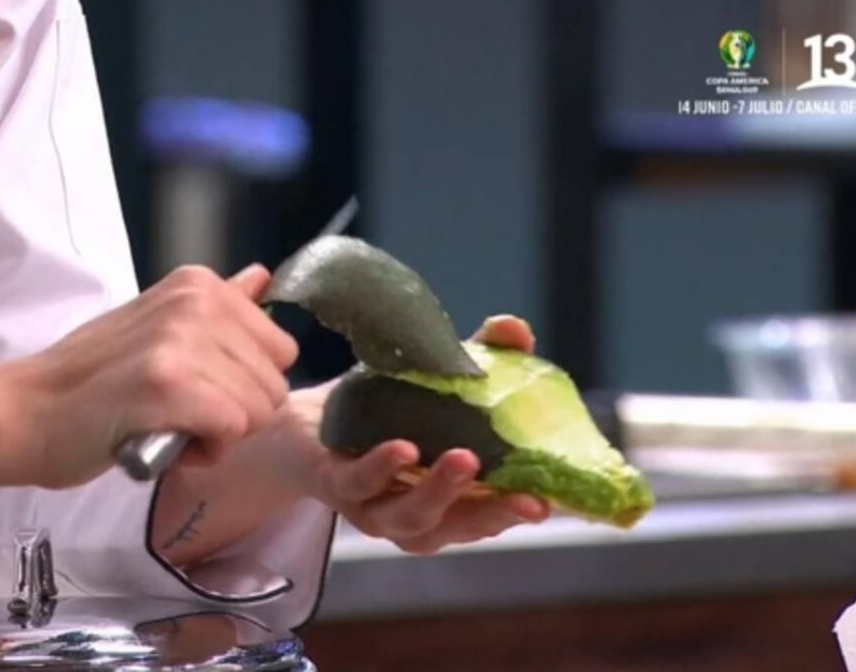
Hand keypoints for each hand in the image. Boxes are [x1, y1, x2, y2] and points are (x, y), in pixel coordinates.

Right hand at [0, 264, 297, 488]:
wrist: (25, 412)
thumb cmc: (91, 381)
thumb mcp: (157, 327)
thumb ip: (217, 307)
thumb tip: (263, 278)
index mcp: (198, 285)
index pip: (280, 348)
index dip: (244, 383)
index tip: (194, 388)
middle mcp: (196, 302)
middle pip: (275, 383)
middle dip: (236, 413)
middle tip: (177, 412)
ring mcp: (181, 340)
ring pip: (258, 409)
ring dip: (218, 435)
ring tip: (166, 425)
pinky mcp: (168, 383)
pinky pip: (232, 428)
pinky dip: (204, 451)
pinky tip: (163, 441)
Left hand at [287, 314, 549, 554]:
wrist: (308, 423)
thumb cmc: (387, 413)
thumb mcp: (438, 383)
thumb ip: (482, 357)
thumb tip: (515, 329)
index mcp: (447, 502)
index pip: (489, 517)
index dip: (517, 512)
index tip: (547, 502)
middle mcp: (414, 516)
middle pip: (455, 526)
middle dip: (491, 513)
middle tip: (524, 494)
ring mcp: (373, 507)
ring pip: (409, 518)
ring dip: (440, 493)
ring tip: (464, 460)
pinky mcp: (334, 485)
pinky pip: (357, 484)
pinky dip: (381, 467)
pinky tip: (403, 448)